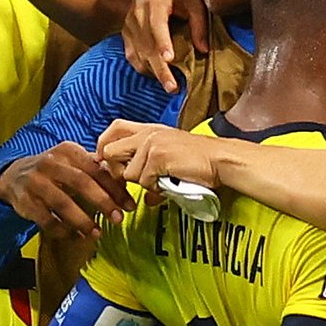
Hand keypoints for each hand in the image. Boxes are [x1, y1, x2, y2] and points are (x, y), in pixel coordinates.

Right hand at [0, 142, 134, 238]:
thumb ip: (96, 170)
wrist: (13, 175)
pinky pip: (46, 219)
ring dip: (82, 220)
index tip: (129, 205)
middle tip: (118, 218)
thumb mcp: (72, 162)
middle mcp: (51, 163)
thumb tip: (125, 183)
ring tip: (96, 232)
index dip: (115, 188)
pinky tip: (75, 236)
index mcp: (68, 151)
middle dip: (103, 202)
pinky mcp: (25, 201)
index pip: (96, 169)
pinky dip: (62, 230)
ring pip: (63, 203)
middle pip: (81, 183)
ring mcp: (36, 182)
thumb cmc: (54, 170)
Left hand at [97, 120, 222, 190]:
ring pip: (127, 173)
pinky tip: (170, 182)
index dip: (105, 146)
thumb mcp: (170, 155)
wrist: (220, 159)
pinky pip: (143, 181)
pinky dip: (156, 188)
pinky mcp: (158, 157)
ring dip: (143, 183)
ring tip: (162, 180)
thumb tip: (145, 198)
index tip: (110, 163)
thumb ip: (152, 167)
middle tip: (133, 179)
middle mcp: (147, 133)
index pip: (114, 128)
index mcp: (150, 129)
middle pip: (110, 151)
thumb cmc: (200, 160)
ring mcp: (151, 144)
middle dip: (116, 171)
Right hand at [121, 0, 207, 92]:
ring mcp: (129, 24)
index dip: (162, 42)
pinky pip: (132, 55)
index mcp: (155, 1)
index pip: (157, 24)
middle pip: (147, 45)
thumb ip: (199, 23)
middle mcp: (137, 13)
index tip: (169, 59)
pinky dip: (143, 67)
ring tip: (170, 86)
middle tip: (173, 88)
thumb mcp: (194, 0)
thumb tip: (203, 50)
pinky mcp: (126, 33)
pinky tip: (156, 76)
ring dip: (153, 72)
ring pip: (138, 53)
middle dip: (160, 69)